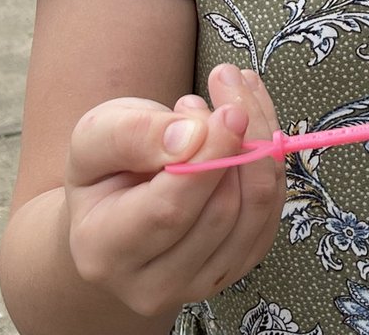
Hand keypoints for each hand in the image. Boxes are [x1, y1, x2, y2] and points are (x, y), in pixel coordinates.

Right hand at [65, 64, 284, 319]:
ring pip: (255, 212)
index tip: (230, 111)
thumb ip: (134, 134)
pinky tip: (253, 125)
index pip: (170, 209)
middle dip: (239, 140)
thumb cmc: (104, 167)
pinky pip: (271, 213)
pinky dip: (272, 161)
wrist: (115, 206)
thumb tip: (193, 137)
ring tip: (231, 102)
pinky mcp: (235, 269)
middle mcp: (152, 285)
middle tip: (225, 84)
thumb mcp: (97, 135)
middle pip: (221, 211)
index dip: (209, 158)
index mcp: (105, 251)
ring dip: (260, 143)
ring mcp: (199, 284)